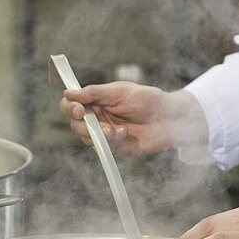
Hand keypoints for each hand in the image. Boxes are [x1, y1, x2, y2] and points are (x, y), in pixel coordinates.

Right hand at [59, 82, 206, 155]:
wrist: (170, 118)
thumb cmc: (148, 100)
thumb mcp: (121, 91)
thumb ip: (95, 93)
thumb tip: (68, 93)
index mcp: (96, 101)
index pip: (71, 105)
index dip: (70, 107)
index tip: (79, 109)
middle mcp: (97, 117)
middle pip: (74, 124)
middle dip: (83, 124)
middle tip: (94, 122)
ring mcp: (105, 133)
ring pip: (86, 138)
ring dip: (98, 134)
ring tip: (116, 129)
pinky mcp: (115, 147)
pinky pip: (103, 148)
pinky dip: (111, 141)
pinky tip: (124, 134)